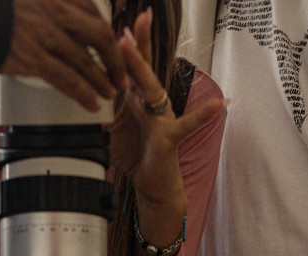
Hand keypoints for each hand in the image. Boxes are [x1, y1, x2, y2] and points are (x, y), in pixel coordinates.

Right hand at [0, 0, 127, 110]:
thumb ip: (47, 5)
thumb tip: (59, 20)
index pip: (93, 12)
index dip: (107, 31)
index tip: (115, 43)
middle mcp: (56, 13)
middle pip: (99, 35)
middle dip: (114, 57)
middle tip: (119, 73)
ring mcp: (47, 36)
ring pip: (86, 61)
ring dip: (102, 79)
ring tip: (109, 92)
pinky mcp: (35, 59)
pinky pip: (68, 79)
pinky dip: (83, 93)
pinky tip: (92, 103)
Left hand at [112, 9, 224, 206]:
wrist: (153, 186)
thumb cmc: (138, 157)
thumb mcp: (115, 128)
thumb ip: (107, 109)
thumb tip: (88, 96)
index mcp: (139, 100)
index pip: (131, 67)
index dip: (126, 44)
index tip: (119, 21)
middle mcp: (153, 104)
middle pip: (144, 67)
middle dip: (138, 42)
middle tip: (136, 17)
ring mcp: (163, 118)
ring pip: (153, 88)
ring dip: (142, 66)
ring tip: (132, 45)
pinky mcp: (169, 138)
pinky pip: (186, 125)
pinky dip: (202, 115)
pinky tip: (219, 105)